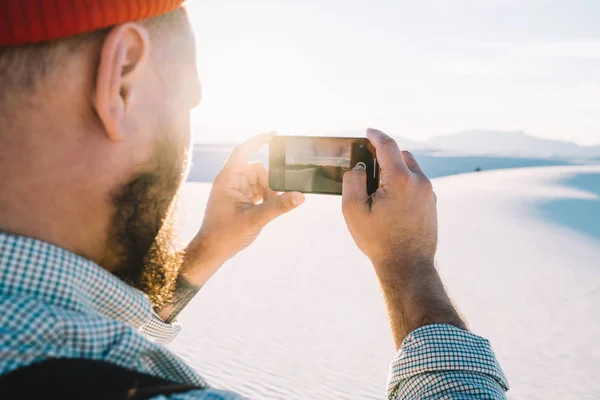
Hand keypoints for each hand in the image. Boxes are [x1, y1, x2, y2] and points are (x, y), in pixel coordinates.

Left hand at [182, 132, 304, 285]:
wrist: (211, 251)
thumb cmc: (225, 234)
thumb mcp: (255, 219)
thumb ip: (279, 207)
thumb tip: (300, 196)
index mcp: (228, 178)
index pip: (243, 150)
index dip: (258, 140)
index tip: (275, 134)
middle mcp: (230, 180)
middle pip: (258, 169)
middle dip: (270, 183)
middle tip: (274, 200)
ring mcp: (234, 189)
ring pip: (260, 181)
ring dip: (268, 193)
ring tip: (268, 209)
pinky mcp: (239, 199)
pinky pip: (257, 190)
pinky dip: (265, 198)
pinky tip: (267, 209)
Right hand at [342, 128, 437, 273]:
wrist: (408, 266)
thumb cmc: (378, 240)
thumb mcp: (353, 211)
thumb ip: (352, 182)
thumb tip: (358, 168)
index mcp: (400, 179)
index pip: (388, 145)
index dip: (376, 135)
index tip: (368, 131)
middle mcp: (419, 182)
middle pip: (401, 155)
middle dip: (385, 155)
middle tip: (368, 163)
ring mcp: (429, 193)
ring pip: (410, 169)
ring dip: (395, 170)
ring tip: (378, 186)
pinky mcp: (431, 204)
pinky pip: (416, 184)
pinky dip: (403, 183)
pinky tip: (390, 199)